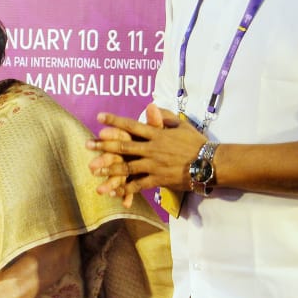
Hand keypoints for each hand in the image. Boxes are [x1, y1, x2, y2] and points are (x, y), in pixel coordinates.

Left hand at [88, 103, 204, 199]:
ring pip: (127, 166)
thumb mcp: (182, 126)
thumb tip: (152, 107)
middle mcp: (152, 149)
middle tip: (87, 144)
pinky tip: (114, 191)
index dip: (114, 121)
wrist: (210, 163)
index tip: (99, 117)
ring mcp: (154, 165)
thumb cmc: (197, 143)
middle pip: (123, 146)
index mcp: (157, 134)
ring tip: (94, 170)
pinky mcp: (158, 179)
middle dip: (103, 145)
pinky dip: (125, 188)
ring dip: (109, 168)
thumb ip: (165, 117)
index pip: (132, 125)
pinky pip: (138, 184)